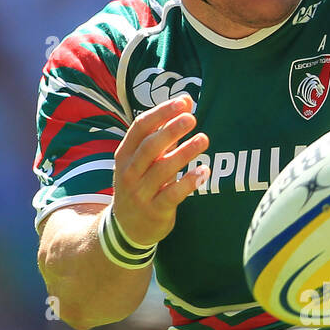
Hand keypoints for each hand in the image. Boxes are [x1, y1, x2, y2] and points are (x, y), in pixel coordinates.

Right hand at [112, 95, 209, 247]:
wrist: (127, 228)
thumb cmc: (141, 185)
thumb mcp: (143, 160)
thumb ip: (163, 134)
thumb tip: (185, 102)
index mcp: (125, 154)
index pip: (140, 127)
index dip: (161, 113)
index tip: (183, 102)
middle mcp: (129, 172)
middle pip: (149, 146)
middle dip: (170, 130)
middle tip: (191, 118)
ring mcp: (140, 193)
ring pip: (162, 169)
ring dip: (184, 153)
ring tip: (203, 139)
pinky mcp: (155, 211)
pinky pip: (173, 194)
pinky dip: (189, 181)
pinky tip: (204, 170)